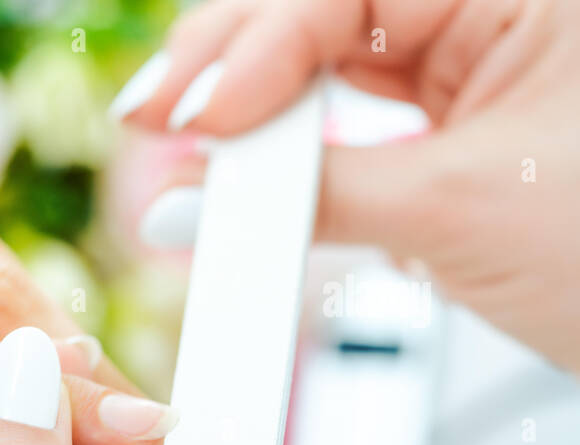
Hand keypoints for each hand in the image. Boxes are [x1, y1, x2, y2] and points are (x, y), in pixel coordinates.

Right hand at [111, 0, 579, 371]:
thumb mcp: (458, 214)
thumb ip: (311, 198)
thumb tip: (189, 206)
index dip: (257, 46)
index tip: (194, 120)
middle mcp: (495, 6)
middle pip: (321, 7)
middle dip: (233, 65)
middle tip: (159, 122)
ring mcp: (471, 58)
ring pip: (326, 54)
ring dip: (253, 107)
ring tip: (190, 151)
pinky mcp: (450, 116)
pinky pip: (348, 112)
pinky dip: (294, 146)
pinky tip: (249, 168)